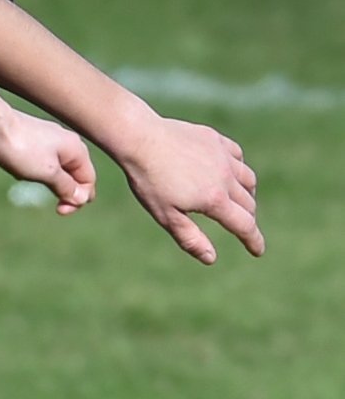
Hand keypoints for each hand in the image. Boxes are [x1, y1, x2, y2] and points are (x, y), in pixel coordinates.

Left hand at [0, 93, 95, 213]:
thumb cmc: (21, 148)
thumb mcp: (47, 173)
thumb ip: (67, 186)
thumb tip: (82, 198)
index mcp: (77, 150)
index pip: (88, 181)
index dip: (78, 199)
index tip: (60, 210)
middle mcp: (69, 143)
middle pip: (77, 176)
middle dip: (66, 193)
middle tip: (54, 207)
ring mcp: (53, 141)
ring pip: (61, 171)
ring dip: (52, 184)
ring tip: (35, 182)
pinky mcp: (37, 142)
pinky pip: (46, 164)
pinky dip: (40, 173)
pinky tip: (25, 172)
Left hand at [115, 114, 262, 262]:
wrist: (141, 139)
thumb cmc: (149, 181)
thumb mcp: (166, 216)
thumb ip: (190, 238)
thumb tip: (211, 259)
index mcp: (215, 199)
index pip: (244, 225)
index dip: (253, 240)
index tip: (258, 251)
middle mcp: (226, 177)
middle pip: (248, 203)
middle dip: (248, 219)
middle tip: (243, 228)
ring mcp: (223, 156)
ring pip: (248, 179)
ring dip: (249, 195)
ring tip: (242, 202)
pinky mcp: (216, 140)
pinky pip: (237, 156)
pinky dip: (239, 169)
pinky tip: (231, 173)